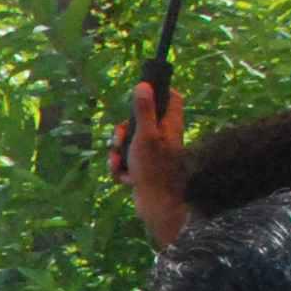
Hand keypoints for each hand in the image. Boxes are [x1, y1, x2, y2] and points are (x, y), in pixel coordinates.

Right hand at [111, 82, 193, 250]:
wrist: (158, 205)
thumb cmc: (155, 168)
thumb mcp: (145, 135)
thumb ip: (144, 110)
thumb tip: (143, 85)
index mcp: (170, 124)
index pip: (171, 98)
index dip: (158, 93)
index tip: (142, 94)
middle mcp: (164, 137)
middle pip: (141, 121)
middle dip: (123, 132)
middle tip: (120, 141)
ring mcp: (154, 154)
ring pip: (130, 144)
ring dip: (118, 154)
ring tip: (119, 165)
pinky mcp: (145, 170)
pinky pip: (128, 162)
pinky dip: (122, 169)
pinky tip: (125, 178)